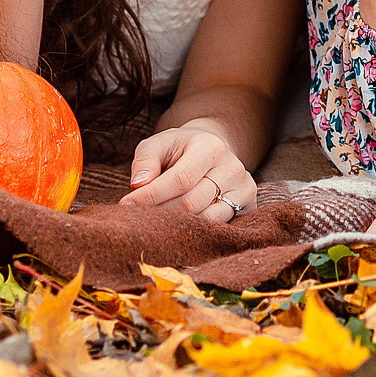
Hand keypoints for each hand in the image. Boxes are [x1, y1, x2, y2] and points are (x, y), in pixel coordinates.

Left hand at [121, 124, 256, 222]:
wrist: (213, 149)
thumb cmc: (180, 149)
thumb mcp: (159, 144)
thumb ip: (146, 160)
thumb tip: (138, 183)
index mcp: (210, 147)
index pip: (180, 179)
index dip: (151, 196)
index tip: (126, 206)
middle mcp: (232, 167)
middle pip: (191, 203)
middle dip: (159, 214)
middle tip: (137, 219)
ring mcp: (244, 187)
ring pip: (205, 220)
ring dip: (175, 226)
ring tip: (155, 224)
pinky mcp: (248, 205)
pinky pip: (219, 228)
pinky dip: (196, 232)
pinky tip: (178, 230)